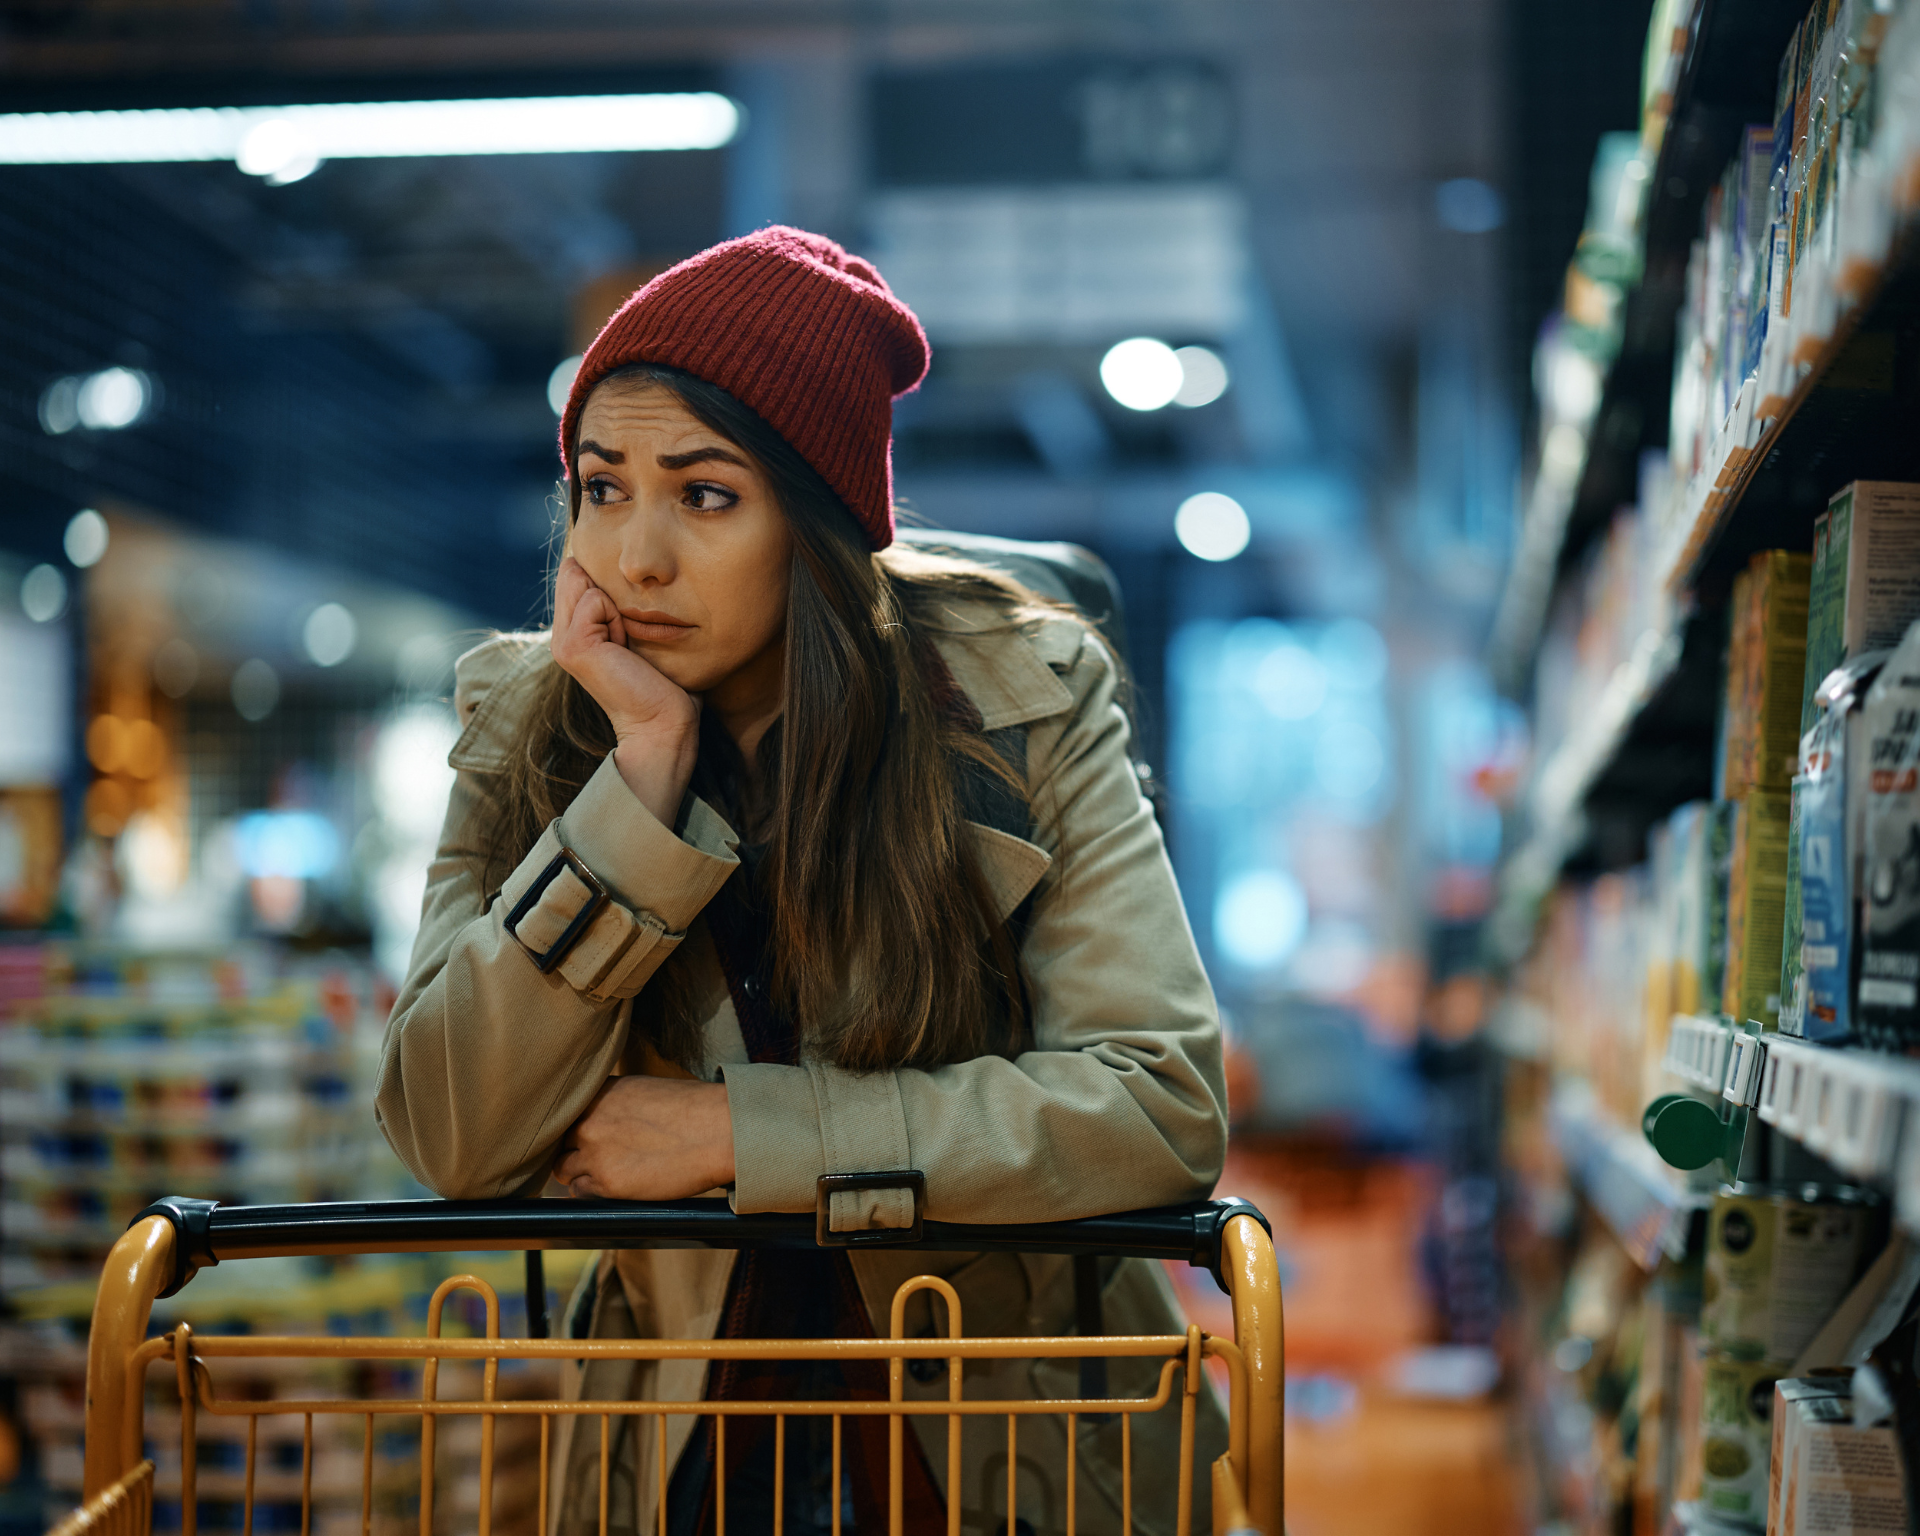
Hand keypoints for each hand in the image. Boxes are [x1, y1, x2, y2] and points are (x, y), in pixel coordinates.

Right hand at [550, 558, 697, 824]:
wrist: (662, 723)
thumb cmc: (661, 682)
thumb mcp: (634, 632)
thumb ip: (615, 605)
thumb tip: (609, 569)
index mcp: (572, 632)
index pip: (575, 574)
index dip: (609, 586)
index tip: (626, 629)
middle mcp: (560, 636)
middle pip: (575, 574)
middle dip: (610, 592)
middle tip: (626, 637)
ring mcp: (562, 641)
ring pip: (586, 583)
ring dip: (616, 606)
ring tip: (625, 643)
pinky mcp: (574, 644)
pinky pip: (595, 599)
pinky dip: (618, 618)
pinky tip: (624, 648)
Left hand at [552, 1075, 735, 1200]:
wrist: (720, 1131)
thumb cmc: (695, 1110)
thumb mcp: (646, 1091)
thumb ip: (616, 1104)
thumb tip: (605, 1122)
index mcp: (601, 1092)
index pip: (566, 1113)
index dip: (574, 1127)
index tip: (584, 1136)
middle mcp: (590, 1119)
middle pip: (559, 1141)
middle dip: (573, 1150)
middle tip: (595, 1158)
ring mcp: (594, 1151)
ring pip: (563, 1170)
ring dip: (579, 1173)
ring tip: (606, 1174)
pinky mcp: (607, 1182)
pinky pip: (580, 1193)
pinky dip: (591, 1193)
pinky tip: (614, 1187)